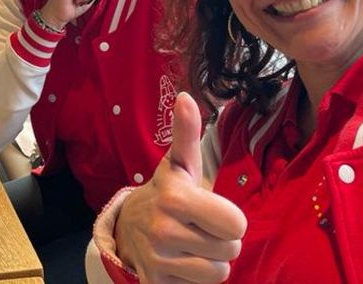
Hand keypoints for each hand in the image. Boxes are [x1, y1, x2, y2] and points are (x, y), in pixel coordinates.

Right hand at [115, 93, 246, 282]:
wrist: (126, 229)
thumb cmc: (166, 194)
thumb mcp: (178, 165)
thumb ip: (187, 134)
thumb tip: (185, 97)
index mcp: (176, 198)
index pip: (236, 224)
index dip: (231, 220)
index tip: (213, 213)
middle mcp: (164, 229)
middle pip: (231, 251)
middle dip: (222, 242)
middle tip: (202, 230)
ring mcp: (157, 259)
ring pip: (218, 273)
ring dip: (211, 263)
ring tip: (193, 247)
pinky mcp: (153, 283)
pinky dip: (195, 280)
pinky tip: (181, 264)